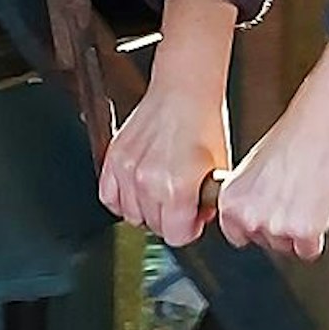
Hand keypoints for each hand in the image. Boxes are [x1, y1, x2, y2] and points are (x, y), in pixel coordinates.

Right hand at [100, 83, 229, 246]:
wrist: (183, 92)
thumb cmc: (203, 123)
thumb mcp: (219, 170)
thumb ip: (206, 204)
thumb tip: (197, 218)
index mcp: (176, 188)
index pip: (177, 237)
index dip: (189, 229)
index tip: (193, 219)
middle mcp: (147, 181)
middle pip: (153, 227)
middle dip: (170, 219)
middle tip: (180, 201)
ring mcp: (126, 171)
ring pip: (130, 215)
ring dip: (146, 209)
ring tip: (160, 191)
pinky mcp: (112, 159)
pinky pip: (108, 196)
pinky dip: (122, 198)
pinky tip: (138, 189)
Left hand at [217, 43, 328, 260]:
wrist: (319, 130)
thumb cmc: (290, 141)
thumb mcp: (251, 170)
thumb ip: (247, 196)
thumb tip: (251, 210)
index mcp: (229, 201)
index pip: (236, 234)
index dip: (255, 226)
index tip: (266, 217)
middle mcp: (247, 217)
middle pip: (263, 242)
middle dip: (278, 228)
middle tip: (292, 202)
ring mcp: (275, 227)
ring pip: (287, 247)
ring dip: (298, 233)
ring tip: (305, 200)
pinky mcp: (304, 232)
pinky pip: (309, 250)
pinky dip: (316, 237)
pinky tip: (317, 211)